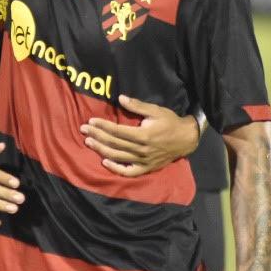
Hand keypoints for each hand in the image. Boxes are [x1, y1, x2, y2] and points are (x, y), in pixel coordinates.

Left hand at [81, 94, 199, 176]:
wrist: (186, 139)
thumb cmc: (170, 122)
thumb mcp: (156, 110)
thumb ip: (137, 106)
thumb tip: (120, 99)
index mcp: (143, 135)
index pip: (117, 131)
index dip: (102, 126)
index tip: (91, 121)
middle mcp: (141, 150)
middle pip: (114, 143)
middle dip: (97, 136)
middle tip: (83, 130)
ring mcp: (143, 161)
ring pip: (118, 157)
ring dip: (101, 150)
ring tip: (89, 143)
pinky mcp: (146, 168)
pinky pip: (129, 172)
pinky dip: (116, 168)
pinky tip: (105, 162)